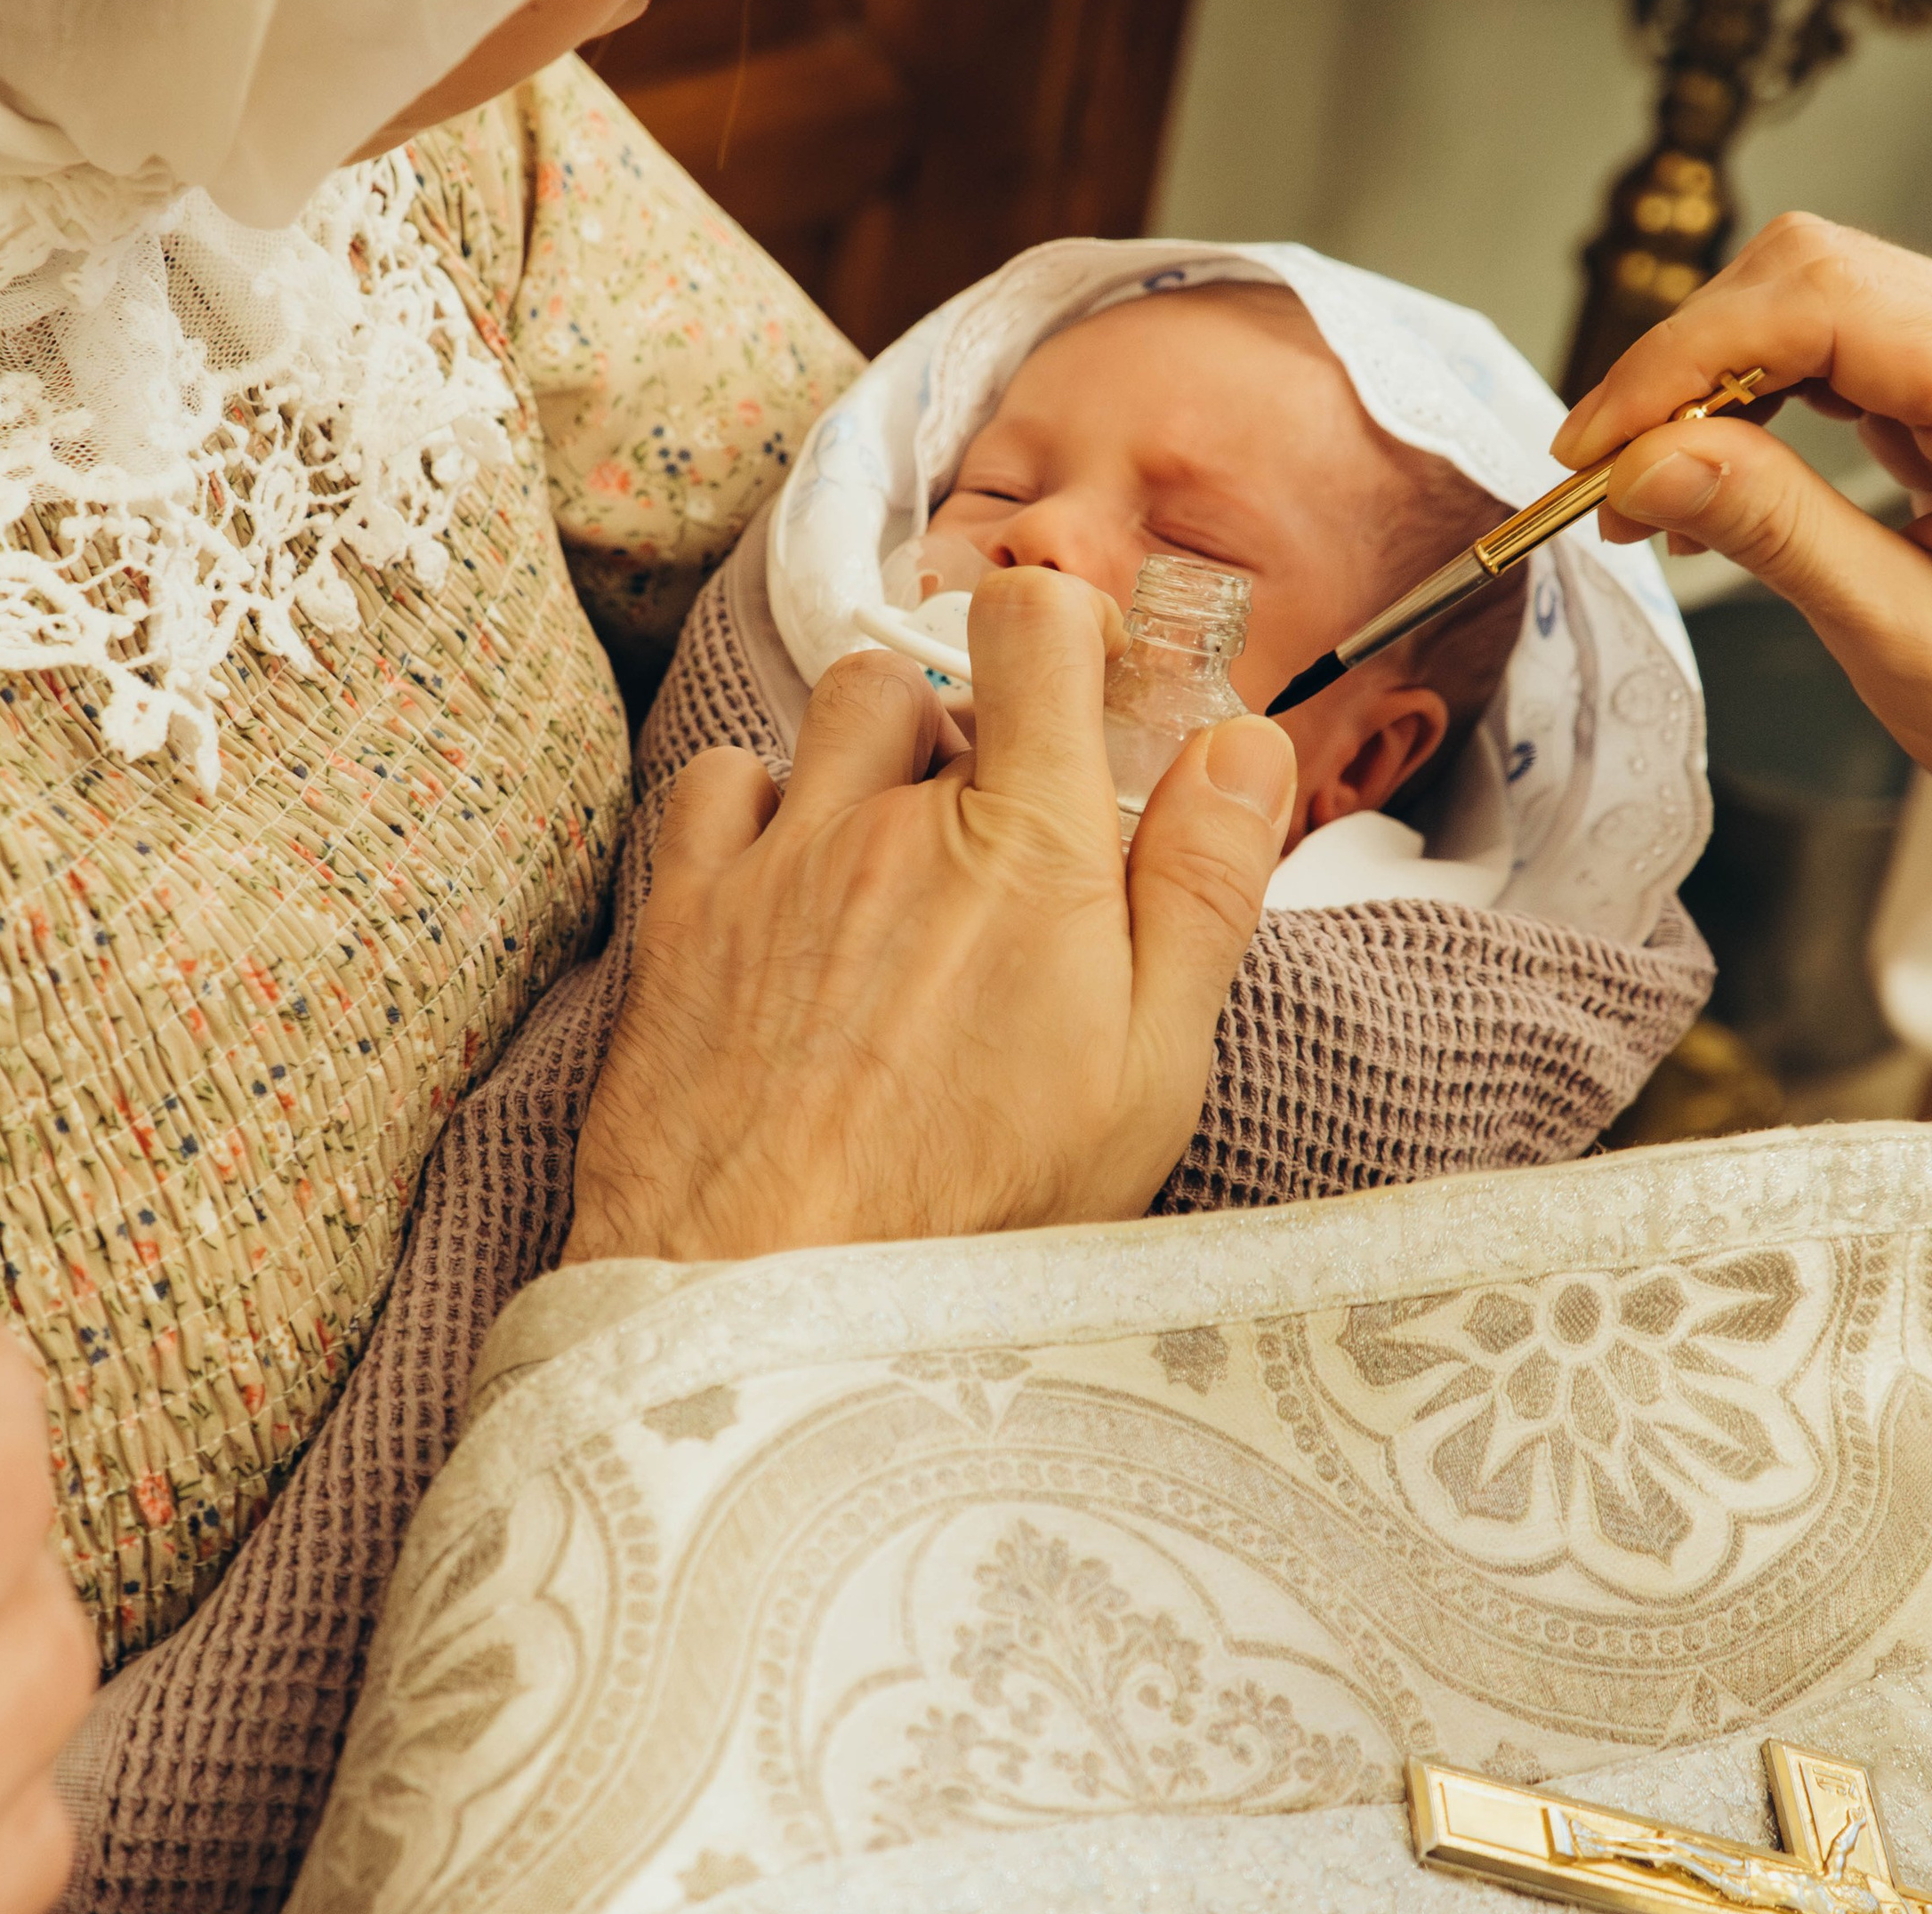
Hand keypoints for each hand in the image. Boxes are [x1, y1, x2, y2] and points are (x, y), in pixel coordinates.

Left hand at [566, 564, 1296, 1259]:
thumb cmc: (980, 1211)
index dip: (1067, 629)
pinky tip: (789, 889)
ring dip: (869, 759)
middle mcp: (891, 821)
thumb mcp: (1150, 1070)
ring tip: (898, 866)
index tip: (1087, 688)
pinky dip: (757, 808)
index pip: (1037, 626)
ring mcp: (778, 859)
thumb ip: (1203, 888)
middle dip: (969, 736)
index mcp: (1025, 844)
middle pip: (930, 680)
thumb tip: (1243, 748)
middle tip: (997, 847)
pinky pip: (719, 782)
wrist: (769, 1305)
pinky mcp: (687, 913)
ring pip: (829, 716)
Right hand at [1552, 213, 1931, 858]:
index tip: (1593, 446)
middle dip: (1682, 365)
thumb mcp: (1909, 642)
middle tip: (1604, 476)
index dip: (1685, 359)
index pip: (1831, 306)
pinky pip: (1841, 342)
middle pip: (1815, 274)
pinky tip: (1713, 471)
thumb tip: (1643, 462)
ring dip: (1708, 379)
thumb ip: (1778, 535)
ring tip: (1649, 487)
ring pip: (1817, 294)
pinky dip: (1753, 396)